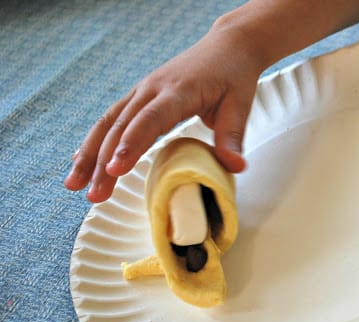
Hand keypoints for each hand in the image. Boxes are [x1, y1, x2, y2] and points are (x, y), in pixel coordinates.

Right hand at [65, 26, 264, 202]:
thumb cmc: (233, 76)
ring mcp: (143, 90)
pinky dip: (95, 140)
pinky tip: (81, 162)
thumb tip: (235, 167)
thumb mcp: (240, 105)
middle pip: (122, 126)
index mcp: (179, 91)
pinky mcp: (140, 96)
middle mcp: (153, 89)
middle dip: (103, 162)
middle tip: (93, 194)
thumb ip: (233, 137)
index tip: (115, 169)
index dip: (131, 144)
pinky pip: (113, 118)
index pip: (150, 119)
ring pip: (109, 122)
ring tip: (74, 185)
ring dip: (90, 154)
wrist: (226, 46)